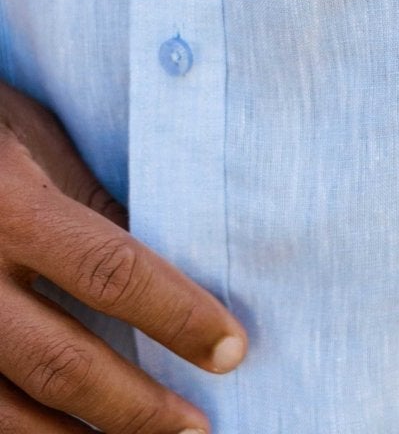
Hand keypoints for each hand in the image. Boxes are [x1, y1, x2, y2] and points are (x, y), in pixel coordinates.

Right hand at [0, 82, 246, 431]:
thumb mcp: (32, 139)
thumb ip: (87, 198)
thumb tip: (161, 258)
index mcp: (10, 206)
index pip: (108, 272)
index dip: (175, 316)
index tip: (229, 349)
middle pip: (61, 363)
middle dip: (136, 408)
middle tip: (195, 429)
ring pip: (10, 413)